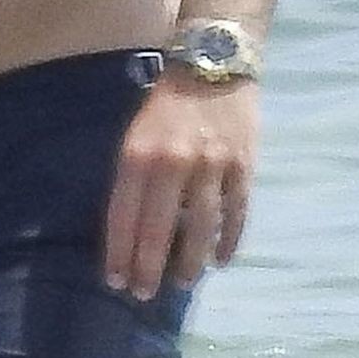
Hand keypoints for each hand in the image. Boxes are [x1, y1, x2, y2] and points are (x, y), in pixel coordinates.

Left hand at [102, 73, 257, 299]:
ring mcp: (211, 166)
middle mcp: (173, 163)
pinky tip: (219, 261)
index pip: (124, 214)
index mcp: (138, 154)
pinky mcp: (243, 166)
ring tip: (181, 283)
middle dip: (148, 266)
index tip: (115, 280)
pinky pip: (236, 213)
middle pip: (158, 228)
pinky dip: (228, 241)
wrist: (213, 63)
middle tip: (142, 294)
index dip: (119, 251)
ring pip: (199, 227)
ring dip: (189, 261)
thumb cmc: (166, 104)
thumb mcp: (135, 133)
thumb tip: (130, 226)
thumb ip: (133, 176)